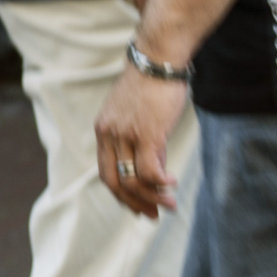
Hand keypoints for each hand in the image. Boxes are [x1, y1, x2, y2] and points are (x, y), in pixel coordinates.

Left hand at [95, 66, 188, 218]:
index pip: (105, 172)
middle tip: (154, 215)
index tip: (138, 207)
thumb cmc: (152, 86)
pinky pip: (149, 170)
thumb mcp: (138, 116)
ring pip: (132, 180)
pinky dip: (160, 183)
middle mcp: (109, 134)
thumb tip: (156, 174)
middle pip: (114, 182)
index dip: (120, 195)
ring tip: (170, 205)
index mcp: (104, 130)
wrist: (157, 60)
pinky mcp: (146, 133)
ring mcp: (126, 135)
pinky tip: (172, 184)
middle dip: (134, 203)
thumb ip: (142, 144)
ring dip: (152, 198)